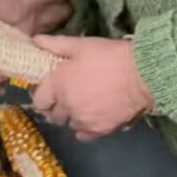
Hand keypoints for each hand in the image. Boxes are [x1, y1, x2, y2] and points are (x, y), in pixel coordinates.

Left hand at [31, 35, 153, 141]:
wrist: (141, 74)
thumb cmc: (109, 56)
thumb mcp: (82, 45)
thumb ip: (56, 44)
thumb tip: (35, 41)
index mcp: (58, 84)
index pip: (39, 100)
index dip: (45, 94)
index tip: (54, 88)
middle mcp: (66, 106)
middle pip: (53, 115)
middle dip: (59, 106)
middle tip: (71, 94)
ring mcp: (82, 121)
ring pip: (69, 124)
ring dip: (73, 116)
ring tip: (87, 103)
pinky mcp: (98, 131)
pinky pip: (83, 135)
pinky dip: (85, 127)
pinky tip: (94, 116)